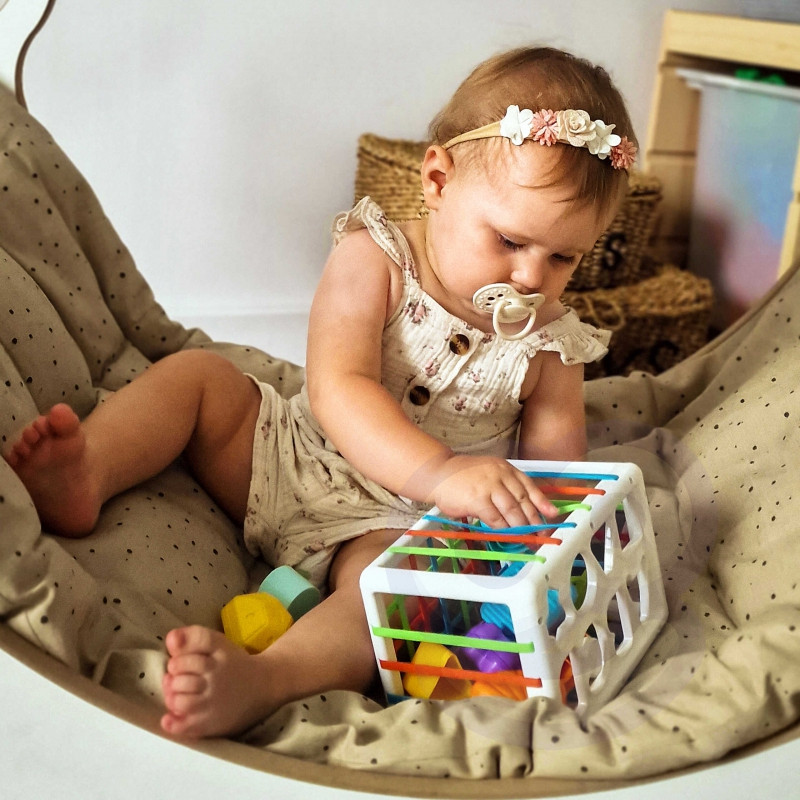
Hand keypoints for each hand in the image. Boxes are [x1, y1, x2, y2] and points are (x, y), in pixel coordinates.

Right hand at [425, 455, 557, 528]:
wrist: (439, 473)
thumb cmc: (464, 477)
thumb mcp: (489, 473)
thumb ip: (506, 487)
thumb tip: (523, 510)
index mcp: (505, 468)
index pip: (529, 486)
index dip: (542, 502)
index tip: (553, 515)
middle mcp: (500, 475)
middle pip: (523, 501)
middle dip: (533, 521)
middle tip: (539, 534)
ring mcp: (488, 486)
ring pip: (512, 511)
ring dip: (520, 528)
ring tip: (526, 539)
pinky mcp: (477, 500)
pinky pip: (495, 519)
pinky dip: (502, 529)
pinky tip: (506, 536)